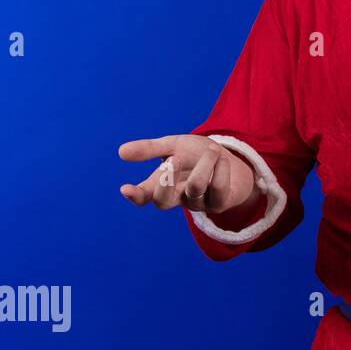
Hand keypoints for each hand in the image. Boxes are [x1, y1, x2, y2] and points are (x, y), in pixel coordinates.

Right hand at [118, 134, 257, 213]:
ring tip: (211, 150)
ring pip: (195, 188)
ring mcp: (198, 203)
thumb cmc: (195, 155)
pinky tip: (222, 158)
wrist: (229, 160)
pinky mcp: (219, 203)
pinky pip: (218, 189)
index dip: (134, 195)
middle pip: (163, 201)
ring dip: (203, 165)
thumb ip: (150, 149)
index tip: (125, 188)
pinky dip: (220, 170)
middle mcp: (177, 197)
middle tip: (174, 158)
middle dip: (166, 181)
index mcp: (161, 184)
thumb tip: (121, 152)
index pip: (143, 195)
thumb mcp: (173, 146)